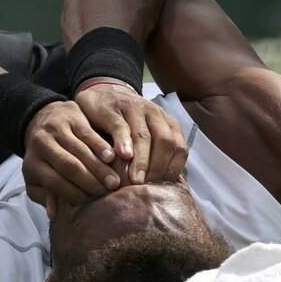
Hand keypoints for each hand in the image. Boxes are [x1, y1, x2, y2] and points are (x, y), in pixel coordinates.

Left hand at [22, 100, 123, 214]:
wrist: (41, 120)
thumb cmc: (43, 157)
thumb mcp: (36, 178)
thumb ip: (45, 194)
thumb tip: (53, 213)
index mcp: (31, 163)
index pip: (55, 182)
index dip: (74, 194)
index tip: (91, 202)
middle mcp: (41, 144)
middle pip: (69, 166)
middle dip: (90, 181)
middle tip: (108, 193)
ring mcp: (56, 129)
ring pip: (81, 150)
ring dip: (100, 167)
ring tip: (114, 181)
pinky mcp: (71, 117)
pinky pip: (89, 134)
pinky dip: (101, 147)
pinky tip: (113, 157)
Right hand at [73, 83, 187, 184]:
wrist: (101, 94)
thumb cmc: (125, 123)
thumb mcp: (145, 134)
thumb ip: (156, 153)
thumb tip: (166, 186)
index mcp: (167, 122)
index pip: (179, 147)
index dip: (172, 168)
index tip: (162, 187)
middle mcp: (154, 113)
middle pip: (165, 142)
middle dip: (158, 167)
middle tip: (147, 186)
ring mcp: (133, 109)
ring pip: (144, 136)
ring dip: (141, 160)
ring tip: (134, 180)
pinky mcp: (112, 109)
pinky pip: (120, 127)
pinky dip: (122, 142)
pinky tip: (121, 156)